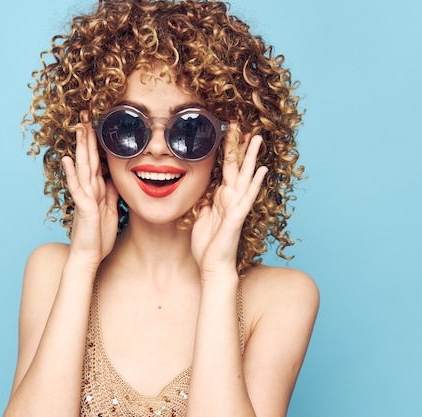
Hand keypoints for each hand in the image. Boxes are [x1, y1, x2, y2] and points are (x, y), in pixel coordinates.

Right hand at [62, 111, 118, 265]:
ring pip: (82, 167)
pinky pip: (77, 187)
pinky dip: (72, 173)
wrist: (90, 257)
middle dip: (87, 136)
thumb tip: (113, 177)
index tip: (95, 124)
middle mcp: (89, 189)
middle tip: (85, 115)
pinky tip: (68, 159)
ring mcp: (84, 197)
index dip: (95, 142)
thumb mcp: (110, 210)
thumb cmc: (99, 237)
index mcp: (97, 189)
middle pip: (88, 158)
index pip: (96, 160)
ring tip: (78, 128)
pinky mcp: (83, 207)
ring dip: (80, 147)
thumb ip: (110, 193)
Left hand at [191, 126, 267, 276]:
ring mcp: (236, 207)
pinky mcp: (236, 218)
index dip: (229, 151)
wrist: (212, 266)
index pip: (227, 169)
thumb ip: (205, 202)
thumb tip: (204, 190)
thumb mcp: (201, 217)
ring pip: (245, 177)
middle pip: (238, 167)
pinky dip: (254, 184)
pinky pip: (246, 197)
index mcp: (222, 198)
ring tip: (257, 139)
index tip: (230, 132)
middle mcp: (232, 199)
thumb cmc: (208, 244)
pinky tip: (262, 171)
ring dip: (251, 158)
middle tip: (246, 126)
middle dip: (241, 147)